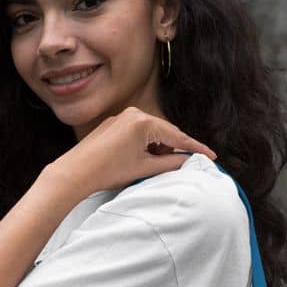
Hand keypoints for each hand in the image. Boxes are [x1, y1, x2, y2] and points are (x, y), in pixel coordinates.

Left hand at [49, 106, 217, 196]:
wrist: (75, 172)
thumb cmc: (108, 171)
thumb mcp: (144, 169)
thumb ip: (170, 164)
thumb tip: (187, 162)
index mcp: (144, 122)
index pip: (177, 137)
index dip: (195, 148)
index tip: (211, 156)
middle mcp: (134, 113)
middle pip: (165, 132)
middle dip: (175, 149)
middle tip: (186, 165)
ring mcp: (122, 117)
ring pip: (152, 132)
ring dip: (159, 148)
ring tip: (157, 166)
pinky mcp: (113, 124)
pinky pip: (138, 132)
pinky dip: (146, 144)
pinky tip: (143, 159)